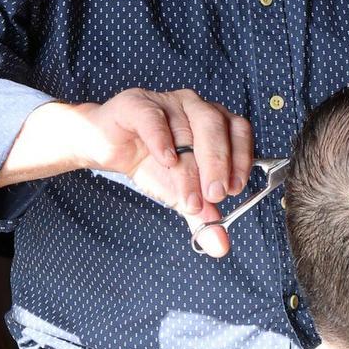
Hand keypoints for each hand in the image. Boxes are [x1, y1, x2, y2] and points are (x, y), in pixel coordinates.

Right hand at [79, 88, 253, 257]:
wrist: (108, 147)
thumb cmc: (150, 162)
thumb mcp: (180, 193)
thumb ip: (201, 216)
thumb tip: (220, 246)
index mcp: (213, 122)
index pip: (238, 131)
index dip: (240, 158)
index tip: (235, 188)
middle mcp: (195, 107)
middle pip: (215, 127)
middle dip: (218, 164)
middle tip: (215, 196)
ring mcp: (167, 102)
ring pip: (187, 126)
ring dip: (189, 165)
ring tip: (189, 194)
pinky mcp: (137, 104)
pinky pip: (153, 118)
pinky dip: (162, 140)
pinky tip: (166, 160)